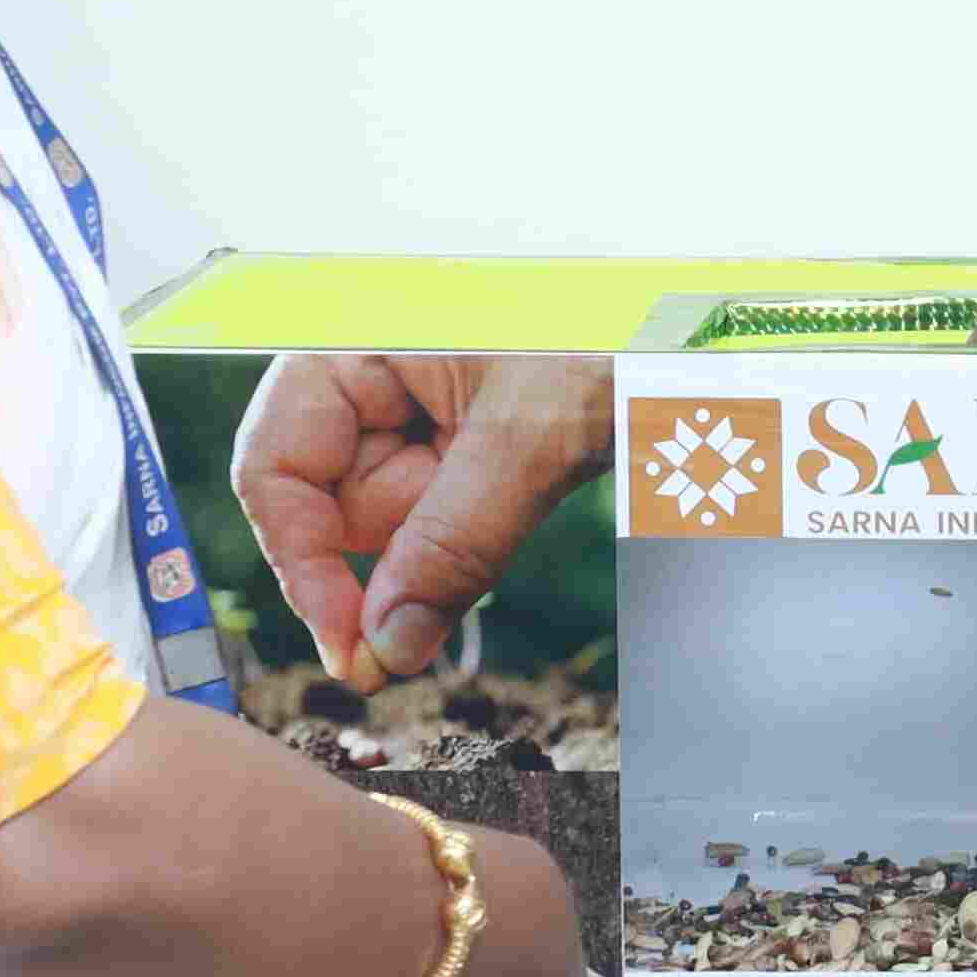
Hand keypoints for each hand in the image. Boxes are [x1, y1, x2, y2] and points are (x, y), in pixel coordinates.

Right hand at [234, 352, 614, 691]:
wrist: (705, 330)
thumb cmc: (613, 336)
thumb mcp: (530, 438)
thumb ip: (455, 542)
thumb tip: (388, 645)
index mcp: (350, 342)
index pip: (272, 466)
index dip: (300, 561)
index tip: (350, 643)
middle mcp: (368, 376)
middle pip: (331, 504)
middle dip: (396, 553)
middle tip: (463, 571)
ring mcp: (414, 410)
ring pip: (391, 521)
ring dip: (450, 538)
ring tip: (530, 469)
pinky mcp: (458, 443)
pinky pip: (438, 516)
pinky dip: (474, 533)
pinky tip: (526, 486)